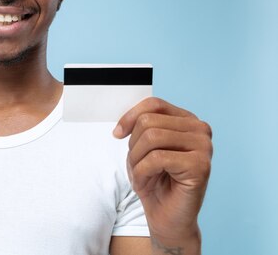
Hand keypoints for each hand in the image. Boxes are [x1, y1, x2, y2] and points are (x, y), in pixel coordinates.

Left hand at [113, 97, 212, 241]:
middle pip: (149, 121)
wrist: (166, 217)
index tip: (117, 135)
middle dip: (133, 146)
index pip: (154, 104)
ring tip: (141, 175)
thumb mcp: (141, 147)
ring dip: (136, 160)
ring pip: (152, 137)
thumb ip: (140, 126)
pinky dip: (142, 172)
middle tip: (136, 166)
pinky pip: (157, 158)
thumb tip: (124, 124)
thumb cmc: (155, 181)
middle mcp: (200, 129)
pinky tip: (147, 184)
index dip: (130, 117)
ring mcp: (204, 146)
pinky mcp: (201, 165)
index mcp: (187, 120)